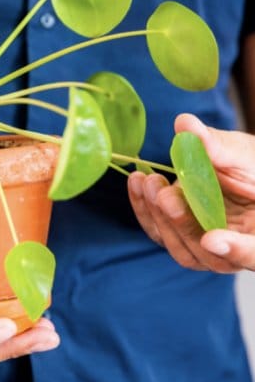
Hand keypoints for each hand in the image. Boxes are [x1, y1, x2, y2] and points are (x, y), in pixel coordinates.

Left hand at [128, 113, 254, 271]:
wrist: (237, 167)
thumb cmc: (251, 164)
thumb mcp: (242, 153)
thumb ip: (219, 146)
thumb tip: (185, 124)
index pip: (254, 253)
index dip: (236, 250)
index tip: (211, 240)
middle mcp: (238, 248)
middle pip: (211, 258)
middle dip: (184, 225)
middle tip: (166, 194)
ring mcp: (207, 248)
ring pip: (183, 250)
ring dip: (160, 217)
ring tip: (150, 181)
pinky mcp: (180, 237)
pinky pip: (161, 233)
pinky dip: (145, 209)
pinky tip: (138, 181)